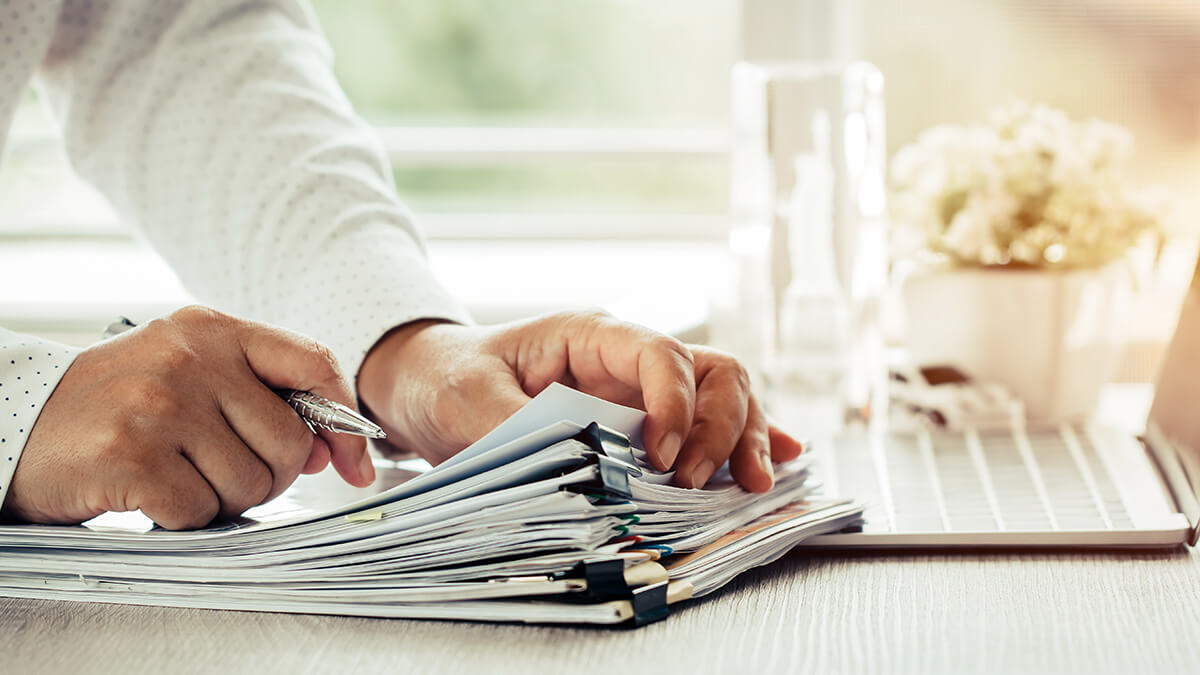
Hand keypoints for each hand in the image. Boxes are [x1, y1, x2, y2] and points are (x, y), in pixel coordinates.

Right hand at [3, 306, 374, 529]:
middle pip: (290, 442)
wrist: (15, 424)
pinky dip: (182, 518)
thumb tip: (332, 448)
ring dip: (221, 499)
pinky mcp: (133, 455)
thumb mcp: (188, 373)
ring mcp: (160, 403)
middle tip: (217, 472)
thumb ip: (260, 396)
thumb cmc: (117, 406)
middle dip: (267, 476)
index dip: (343, 420)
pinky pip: (202, 511)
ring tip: (177, 476)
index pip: (312, 361)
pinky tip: (150, 494)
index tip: (353, 463)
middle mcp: (190, 358)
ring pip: (252, 483)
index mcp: (212, 329)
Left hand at [357, 311, 803, 491]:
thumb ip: (519, 428)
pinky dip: (744, 441)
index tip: (662, 459)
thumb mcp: (468, 400)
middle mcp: (629, 359)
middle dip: (724, 425)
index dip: (676, 405)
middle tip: (700, 483)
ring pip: (724, 397)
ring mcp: (641, 389)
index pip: (661, 355)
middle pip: (713, 372)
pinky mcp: (642, 423)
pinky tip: (776, 463)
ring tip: (751, 485)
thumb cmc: (448, 379)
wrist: (427, 383)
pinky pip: (707, 424)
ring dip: (744, 437)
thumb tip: (580, 476)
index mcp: (592, 336)